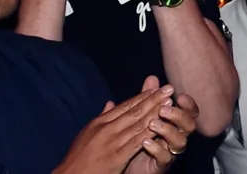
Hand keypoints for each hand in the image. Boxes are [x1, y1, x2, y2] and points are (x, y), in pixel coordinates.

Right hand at [54, 84, 174, 173]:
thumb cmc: (77, 158)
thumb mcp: (87, 134)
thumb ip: (101, 118)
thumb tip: (109, 103)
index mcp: (99, 122)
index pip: (125, 106)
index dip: (142, 96)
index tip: (156, 88)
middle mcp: (105, 129)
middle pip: (134, 111)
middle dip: (153, 99)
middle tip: (168, 89)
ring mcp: (111, 142)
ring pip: (137, 124)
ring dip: (156, 113)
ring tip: (169, 103)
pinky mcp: (116, 157)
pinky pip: (136, 142)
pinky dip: (150, 133)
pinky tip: (161, 126)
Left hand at [126, 90, 198, 172]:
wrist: (125, 166)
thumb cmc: (136, 139)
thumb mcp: (142, 116)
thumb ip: (149, 99)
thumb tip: (152, 78)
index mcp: (174, 124)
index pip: (190, 112)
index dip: (188, 104)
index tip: (179, 95)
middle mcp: (176, 137)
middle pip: (190, 125)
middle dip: (179, 115)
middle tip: (163, 109)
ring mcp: (170, 152)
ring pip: (180, 142)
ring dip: (168, 130)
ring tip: (152, 124)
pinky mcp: (160, 165)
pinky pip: (166, 158)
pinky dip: (156, 149)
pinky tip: (145, 142)